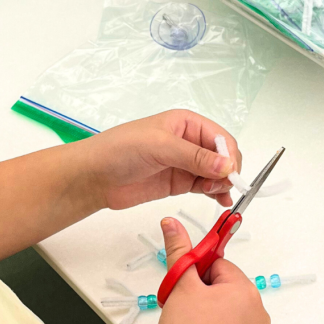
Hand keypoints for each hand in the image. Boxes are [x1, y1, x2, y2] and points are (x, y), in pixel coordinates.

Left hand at [81, 110, 242, 210]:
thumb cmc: (119, 150)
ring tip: (215, 194)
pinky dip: (215, 193)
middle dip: (227, 170)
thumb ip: (194, 157)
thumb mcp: (159, 146)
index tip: (230, 173)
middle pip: (222, 156)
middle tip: (220, 185)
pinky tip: (220, 200)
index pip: (220, 137)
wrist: (94, 176)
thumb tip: (226, 165)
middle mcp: (188, 141)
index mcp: (186, 123)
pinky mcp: (178, 182)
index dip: (229, 155)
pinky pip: (205, 186)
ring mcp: (184, 163)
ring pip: (216, 173)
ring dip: (222, 183)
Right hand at [149, 217, 269, 323]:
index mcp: (246, 291)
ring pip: (227, 314)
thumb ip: (178, 251)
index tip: (181, 289)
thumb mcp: (179, 287)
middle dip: (202, 296)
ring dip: (209, 316)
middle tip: (182, 312)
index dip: (195, 276)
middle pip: (225, 290)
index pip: (218, 267)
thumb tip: (171, 222)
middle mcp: (259, 313)